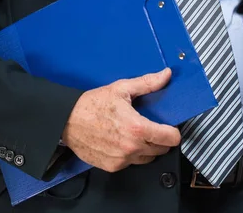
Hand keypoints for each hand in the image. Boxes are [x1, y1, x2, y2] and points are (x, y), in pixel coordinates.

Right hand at [61, 68, 180, 172]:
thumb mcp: (122, 88)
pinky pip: (131, 164)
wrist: (67, 121)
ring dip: (147, 148)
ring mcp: (122, 160)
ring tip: (137, 133)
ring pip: (147, 159)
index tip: (171, 127)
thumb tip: (165, 75)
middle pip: (161, 150)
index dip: (174, 132)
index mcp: (137, 128)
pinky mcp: (112, 167)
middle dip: (161, 139)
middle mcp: (131, 148)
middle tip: (153, 127)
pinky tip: (124, 141)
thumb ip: (148, 83)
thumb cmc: (93, 104)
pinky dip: (132, 155)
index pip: (170, 139)